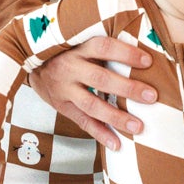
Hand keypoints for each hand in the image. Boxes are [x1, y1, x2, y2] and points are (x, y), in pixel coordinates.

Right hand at [27, 34, 154, 151]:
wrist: (32, 62)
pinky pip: (83, 122)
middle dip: (127, 89)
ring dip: (116, 117)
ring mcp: (65, 90)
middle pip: (100, 79)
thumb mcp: (81, 39)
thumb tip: (143, 49)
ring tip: (138, 126)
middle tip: (151, 96)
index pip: (103, 48)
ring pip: (92, 105)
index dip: (125, 54)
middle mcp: (70, 68)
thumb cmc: (68, 49)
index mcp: (78, 47)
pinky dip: (100, 134)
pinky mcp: (62, 107)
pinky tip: (116, 144)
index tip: (148, 61)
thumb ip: (105, 46)